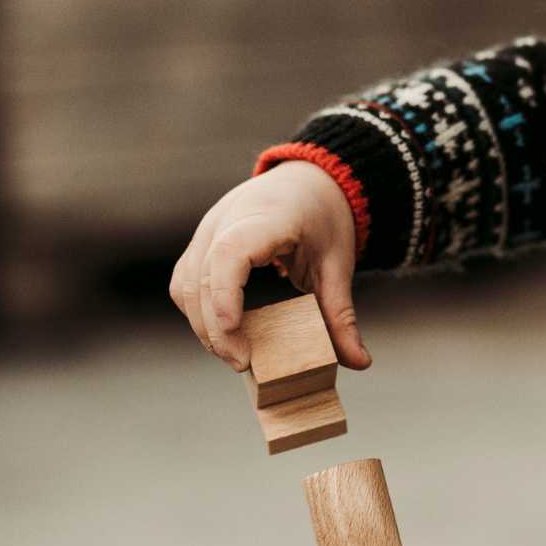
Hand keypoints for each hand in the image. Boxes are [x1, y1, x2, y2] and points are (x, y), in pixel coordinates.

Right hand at [168, 161, 368, 373]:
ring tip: (234, 355)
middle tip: (242, 363)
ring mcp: (208, 230)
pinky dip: (198, 311)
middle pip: (202, 277)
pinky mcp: (201, 243)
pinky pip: (186, 281)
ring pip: (186, 283)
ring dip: (203, 324)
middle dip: (216, 327)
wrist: (306, 181)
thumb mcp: (338, 264)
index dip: (225, 293)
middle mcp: (226, 220)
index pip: (231, 253)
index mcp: (266, 218)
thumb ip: (342, 314)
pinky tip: (223, 334)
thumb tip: (359, 362)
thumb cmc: (322, 219)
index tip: (233, 330)